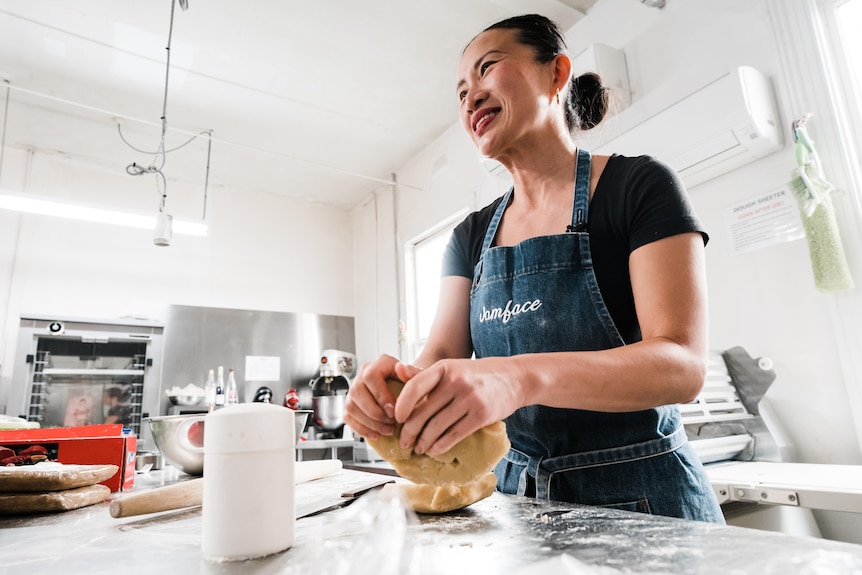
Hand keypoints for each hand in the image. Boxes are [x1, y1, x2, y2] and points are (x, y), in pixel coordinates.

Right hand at [344, 355, 420, 439]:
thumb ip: (414, 373)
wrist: (409, 391)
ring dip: (369, 423)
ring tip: (387, 430)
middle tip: (391, 423)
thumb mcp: (420, 378)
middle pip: (357, 391)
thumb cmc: (414, 384)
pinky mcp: (352, 404)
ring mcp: (355, 389)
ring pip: (351, 406)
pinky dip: (361, 429)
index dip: (380, 395)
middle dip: (374, 412)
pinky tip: (376, 434)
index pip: (371, 376)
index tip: (393, 411)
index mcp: (381, 364)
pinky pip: (348, 417)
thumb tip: (402, 369)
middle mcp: (364, 374)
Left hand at [394, 357, 524, 456]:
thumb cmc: (478, 374)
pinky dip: (441, 446)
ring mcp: (470, 398)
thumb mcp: (452, 368)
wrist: (515, 377)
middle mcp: (456, 381)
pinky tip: (434, 450)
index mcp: (445, 367)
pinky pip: (454, 434)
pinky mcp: (481, 415)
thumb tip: (397, 372)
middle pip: (424, 411)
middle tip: (404, 441)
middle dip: (410, 431)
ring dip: (424, 441)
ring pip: (437, 426)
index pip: (415, 386)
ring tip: (418, 448)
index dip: (402, 405)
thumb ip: (425, 374)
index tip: (397, 419)